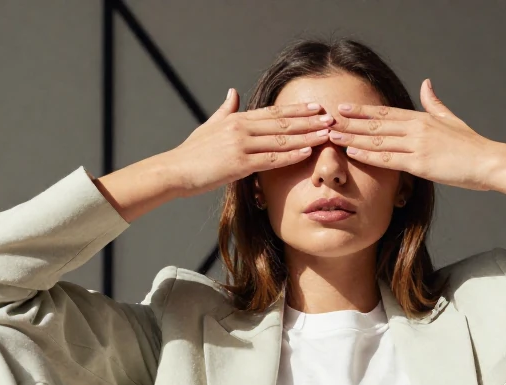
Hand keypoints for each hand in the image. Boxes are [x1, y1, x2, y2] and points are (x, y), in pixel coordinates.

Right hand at [163, 88, 333, 197]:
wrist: (174, 170)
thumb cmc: (192, 152)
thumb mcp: (209, 125)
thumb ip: (225, 109)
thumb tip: (234, 92)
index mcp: (236, 119)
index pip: (273, 112)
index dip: (296, 110)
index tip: (315, 108)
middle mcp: (240, 128)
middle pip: (282, 123)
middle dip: (309, 121)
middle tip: (331, 118)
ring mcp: (240, 145)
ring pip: (281, 139)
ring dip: (307, 136)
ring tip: (326, 134)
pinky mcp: (239, 164)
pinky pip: (271, 159)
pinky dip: (291, 155)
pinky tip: (307, 152)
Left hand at [325, 78, 501, 190]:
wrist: (488, 162)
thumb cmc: (471, 145)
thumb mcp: (451, 119)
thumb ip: (434, 103)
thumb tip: (426, 84)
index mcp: (422, 118)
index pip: (386, 113)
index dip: (363, 111)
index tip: (344, 107)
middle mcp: (417, 128)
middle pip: (377, 124)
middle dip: (351, 122)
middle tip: (328, 119)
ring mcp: (418, 145)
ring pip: (378, 141)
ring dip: (353, 137)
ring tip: (333, 135)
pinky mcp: (420, 164)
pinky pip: (389, 159)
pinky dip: (368, 154)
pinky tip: (352, 151)